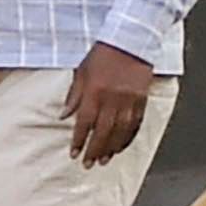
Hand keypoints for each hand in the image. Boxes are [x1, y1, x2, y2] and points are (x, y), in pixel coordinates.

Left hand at [64, 42, 155, 165]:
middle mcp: (112, 98)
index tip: (74, 153)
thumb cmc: (102, 55)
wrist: (130, 41)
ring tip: (104, 160)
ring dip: (111, 148)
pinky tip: (120, 147)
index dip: (79, 139)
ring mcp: (129, 100)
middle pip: (103, 131)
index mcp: (95, 91)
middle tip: (88, 164)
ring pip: (120, 131)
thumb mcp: (81, 72)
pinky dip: (128, 138)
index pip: (85, 121)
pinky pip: (135, 124)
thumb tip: (63, 116)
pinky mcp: (142, 100)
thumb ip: (73, 95)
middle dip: (94, 149)